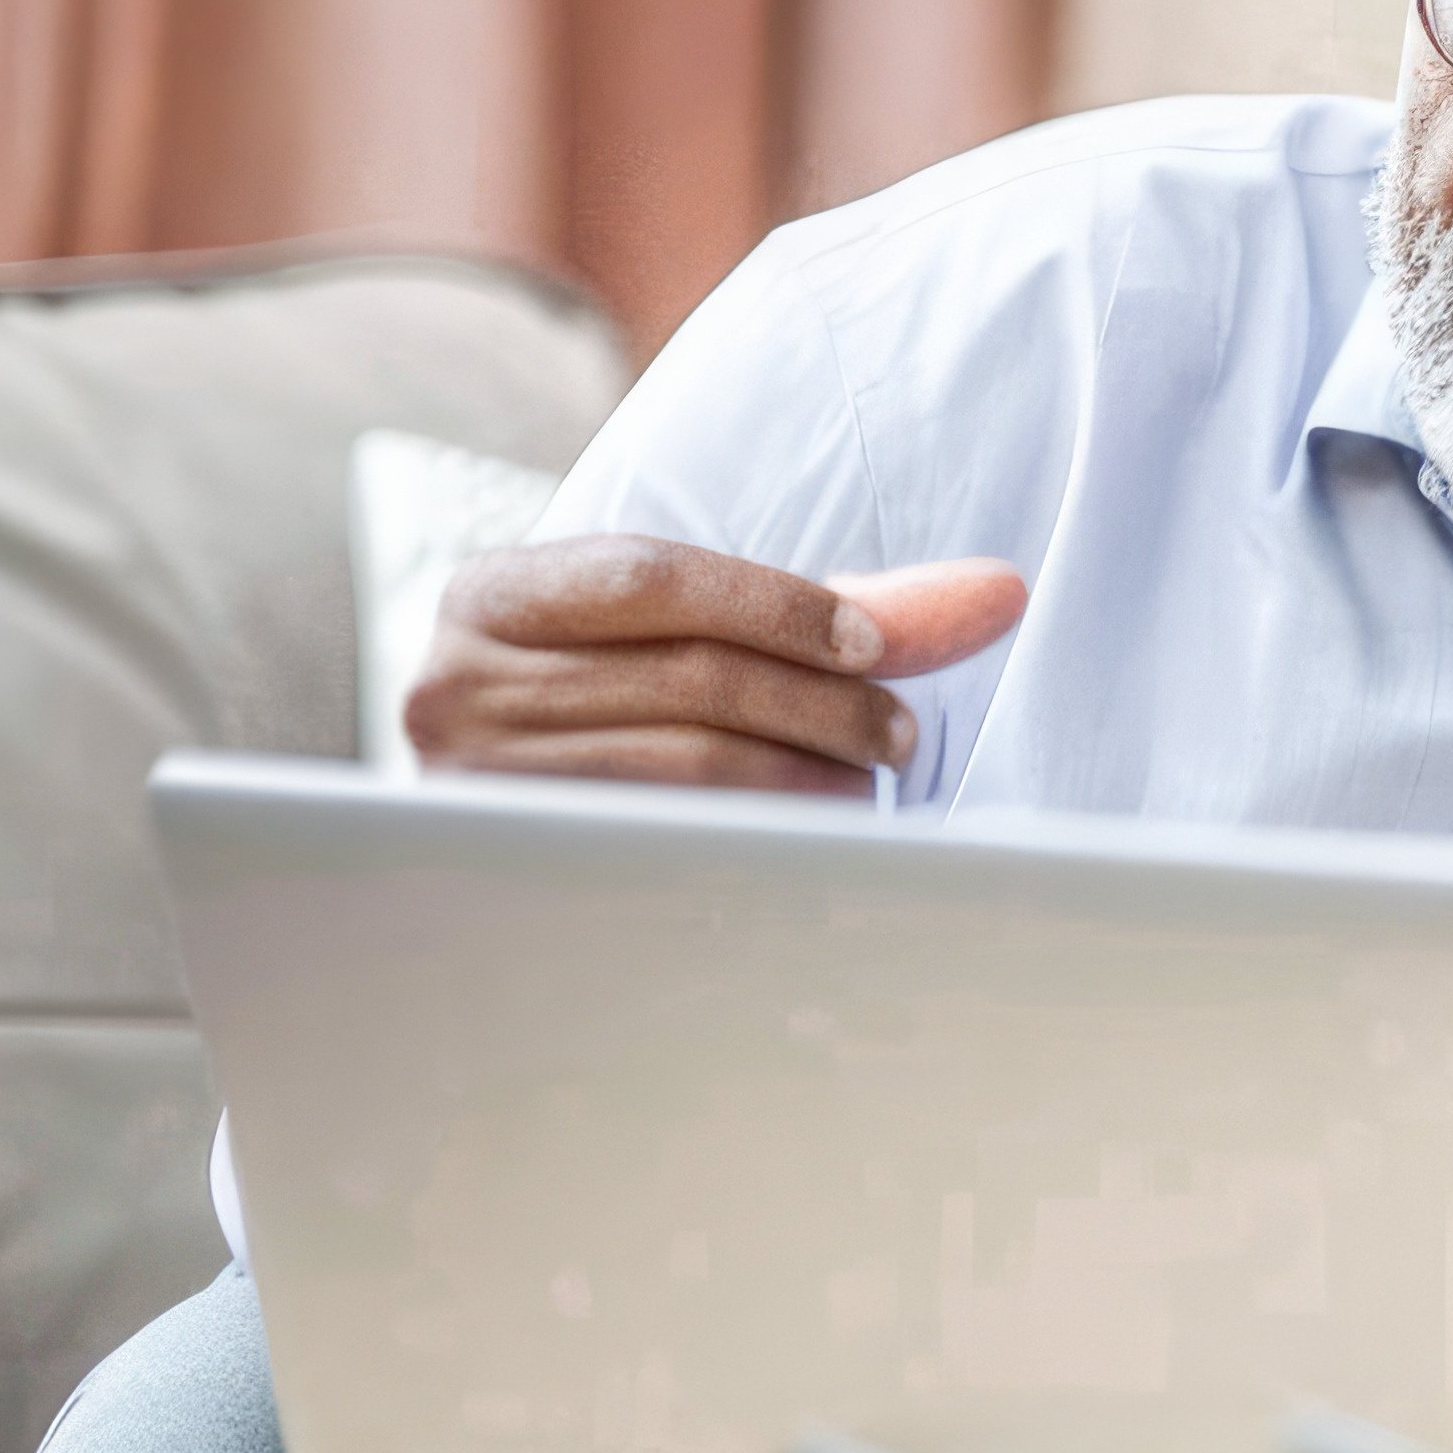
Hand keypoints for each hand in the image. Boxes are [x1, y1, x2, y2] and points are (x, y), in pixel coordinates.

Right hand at [403, 537, 1029, 793]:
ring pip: (678, 772)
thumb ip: (839, 610)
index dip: (779, 607)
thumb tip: (1001, 592)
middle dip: (819, 704)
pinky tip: (811, 843)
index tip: (880, 646)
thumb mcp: (695, 638)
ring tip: (866, 785)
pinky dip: (758, 844)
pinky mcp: (506, 876)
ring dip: (803, 781)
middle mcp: (451, 687)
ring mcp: (469, 791)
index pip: (650, 576)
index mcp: (490, 595)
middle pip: (681, 678)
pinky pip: (660, 852)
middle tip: (904, 733)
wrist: (502, 837)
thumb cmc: (628, 708)